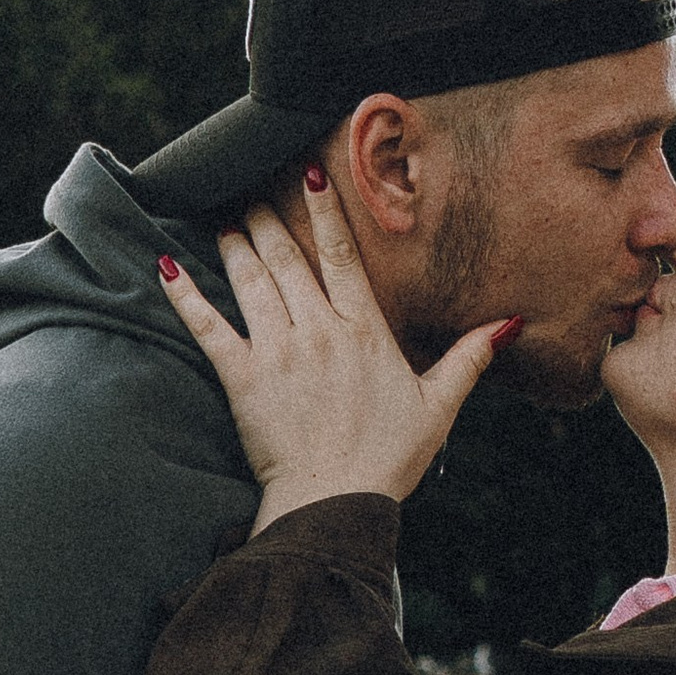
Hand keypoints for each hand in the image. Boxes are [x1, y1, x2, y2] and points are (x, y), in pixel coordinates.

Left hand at [159, 175, 513, 527]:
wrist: (336, 500)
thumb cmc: (388, 458)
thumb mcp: (439, 406)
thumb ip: (468, 358)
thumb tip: (507, 323)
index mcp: (365, 332)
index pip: (343, 256)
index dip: (325, 211)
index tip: (310, 174)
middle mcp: (320, 331)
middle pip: (288, 259)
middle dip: (267, 221)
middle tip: (251, 193)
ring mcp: (279, 351)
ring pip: (252, 281)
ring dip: (235, 246)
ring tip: (225, 222)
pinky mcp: (243, 378)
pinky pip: (209, 327)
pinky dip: (186, 296)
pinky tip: (168, 268)